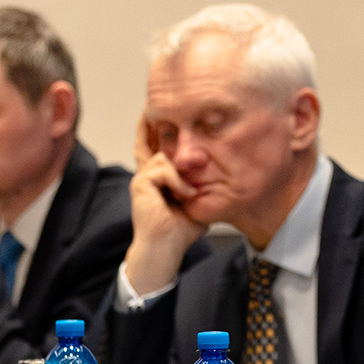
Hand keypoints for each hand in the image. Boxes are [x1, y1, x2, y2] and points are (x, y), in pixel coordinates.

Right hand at [123, 116, 206, 293]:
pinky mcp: (140, 184)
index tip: (165, 115)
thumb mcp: (197, 202)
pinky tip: (184, 195)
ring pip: (165, 156)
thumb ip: (202, 186)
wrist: (166, 248)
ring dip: (182, 174)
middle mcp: (146, 175)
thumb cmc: (181, 231)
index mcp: (158, 178)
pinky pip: (163, 168)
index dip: (156, 130)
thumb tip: (224, 177)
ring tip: (189, 193)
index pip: (155, 148)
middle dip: (161, 130)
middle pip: (153, 142)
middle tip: (174, 127)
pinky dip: (178, 182)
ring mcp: (141, 178)